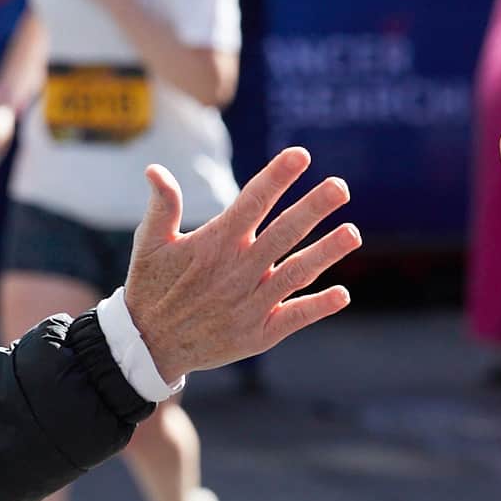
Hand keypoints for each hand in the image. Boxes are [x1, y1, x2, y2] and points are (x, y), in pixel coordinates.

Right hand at [122, 148, 359, 383]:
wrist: (148, 345)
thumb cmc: (151, 287)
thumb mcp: (148, 244)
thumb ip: (161, 206)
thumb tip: (155, 169)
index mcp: (213, 244)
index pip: (251, 202)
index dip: (277, 177)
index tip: (301, 155)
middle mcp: (236, 271)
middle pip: (282, 234)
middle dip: (312, 209)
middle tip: (340, 188)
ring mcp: (249, 303)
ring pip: (295, 273)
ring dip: (325, 253)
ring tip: (353, 233)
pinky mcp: (257, 334)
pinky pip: (293, 317)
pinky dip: (318, 306)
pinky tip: (342, 294)